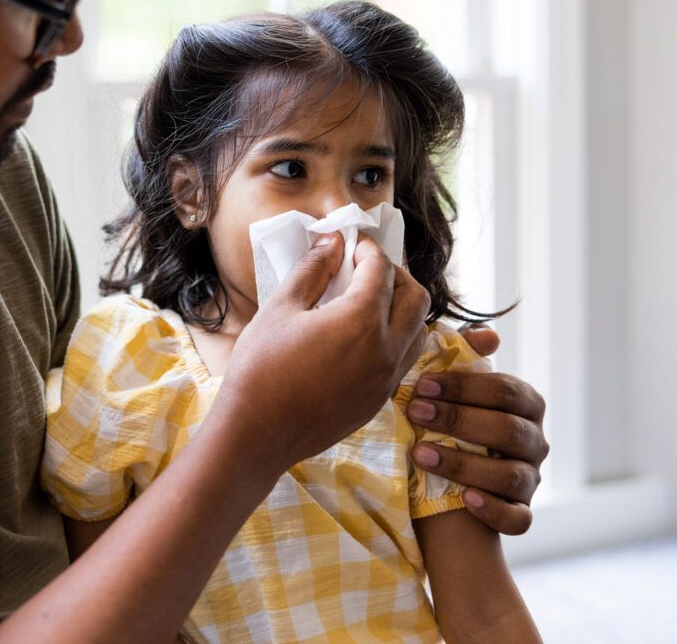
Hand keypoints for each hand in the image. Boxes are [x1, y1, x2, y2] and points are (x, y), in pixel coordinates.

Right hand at [215, 233, 430, 476]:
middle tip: (366, 270)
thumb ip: (312, 270)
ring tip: (370, 303)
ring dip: (402, 309)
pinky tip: (363, 339)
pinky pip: (403, 361)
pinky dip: (395, 339)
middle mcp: (386, 349)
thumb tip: (332, 242)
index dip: (367, 249)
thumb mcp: (280, 308)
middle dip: (395, 275)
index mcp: (362, 320)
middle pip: (416, 297)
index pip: (381, 269)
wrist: (258, 433)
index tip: (350, 244)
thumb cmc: (261, 367)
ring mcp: (387, 379)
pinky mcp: (379, 400)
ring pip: (418, 331)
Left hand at [408, 342, 548, 535]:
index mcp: (525, 405)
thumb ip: (463, 359)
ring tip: (419, 453)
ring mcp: (531, 480)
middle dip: (459, 419)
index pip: (505, 390)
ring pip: (512, 475)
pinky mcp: (521, 513)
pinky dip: (494, 510)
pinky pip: (519, 518)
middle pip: (509, 430)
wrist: (440, 485)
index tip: (420, 385)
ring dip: (464, 464)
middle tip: (414, 412)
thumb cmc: (445, 423)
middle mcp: (535, 441)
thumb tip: (489, 335)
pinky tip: (466, 500)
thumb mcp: (451, 391)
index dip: (464, 386)